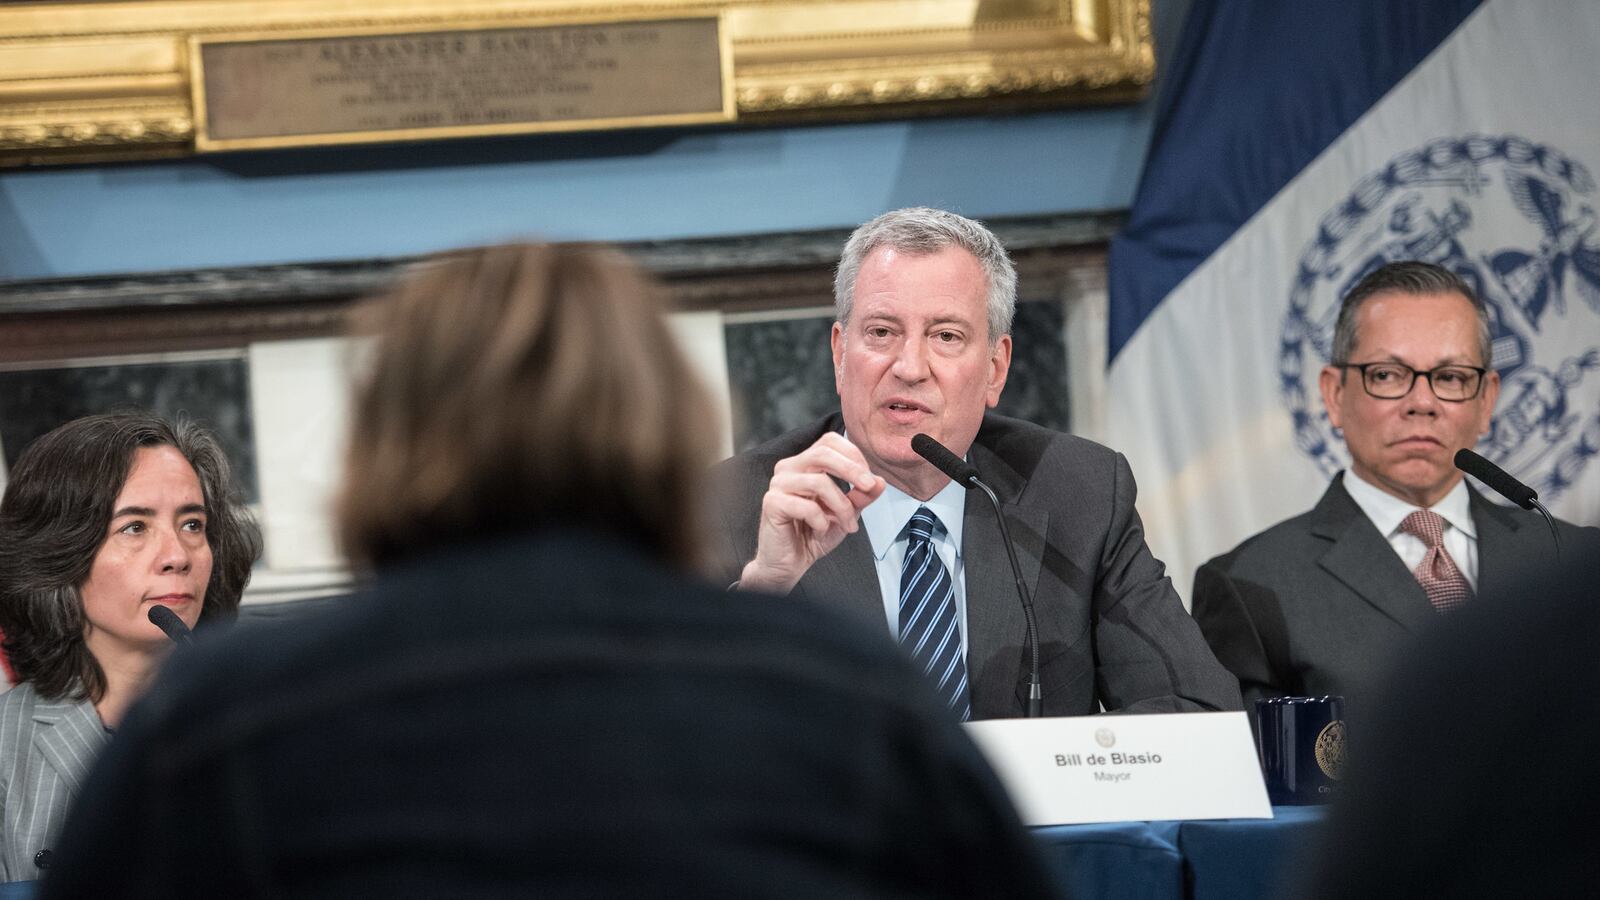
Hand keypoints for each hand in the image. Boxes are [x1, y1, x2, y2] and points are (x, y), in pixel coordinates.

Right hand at [739, 432, 885, 592]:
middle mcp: (789, 468)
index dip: (853, 455)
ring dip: (841, 506)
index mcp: (804, 464)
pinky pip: (806, 506)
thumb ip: (861, 497)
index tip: (869, 479)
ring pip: (818, 482)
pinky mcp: (772, 503)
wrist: (789, 563)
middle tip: (869, 488)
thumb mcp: (846, 514)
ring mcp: (778, 484)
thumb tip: (880, 482)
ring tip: (847, 525)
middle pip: (823, 453)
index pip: (829, 441)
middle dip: (852, 470)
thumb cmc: (812, 535)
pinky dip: (822, 521)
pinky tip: (821, 531)